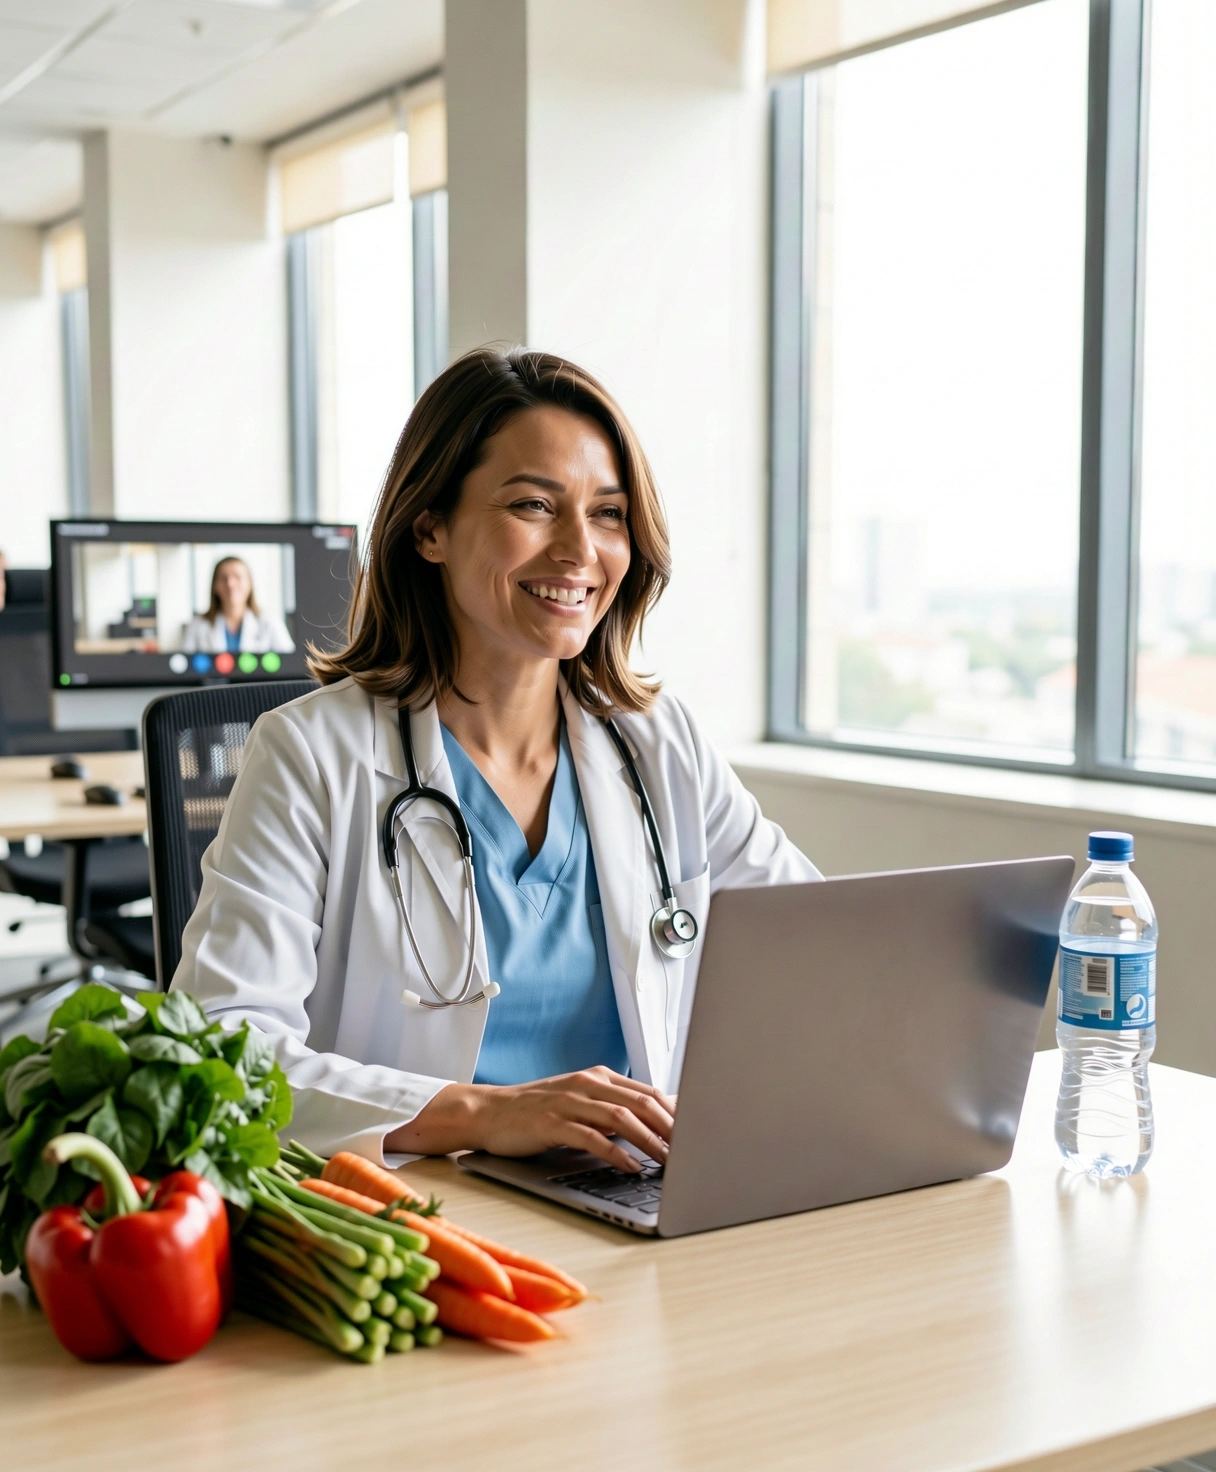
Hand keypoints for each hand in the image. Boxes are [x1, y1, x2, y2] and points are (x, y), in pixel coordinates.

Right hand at [386, 1067, 674, 1172]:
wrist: (488, 1112)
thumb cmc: (537, 1112)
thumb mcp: (581, 1103)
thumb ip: (616, 1110)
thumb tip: (659, 1122)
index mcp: (599, 1077)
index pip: (649, 1092)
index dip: (678, 1113)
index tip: (701, 1133)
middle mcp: (588, 1084)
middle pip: (642, 1102)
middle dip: (672, 1128)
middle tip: (695, 1151)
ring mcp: (569, 1101)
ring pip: (621, 1117)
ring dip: (650, 1141)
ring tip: (671, 1162)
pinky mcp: (551, 1121)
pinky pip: (590, 1136)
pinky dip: (614, 1151)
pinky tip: (630, 1166)